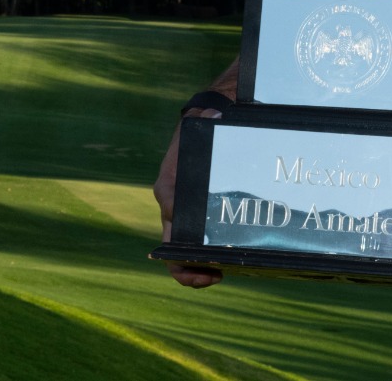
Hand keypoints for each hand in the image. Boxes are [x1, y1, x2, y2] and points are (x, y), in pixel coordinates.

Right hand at [154, 108, 223, 288]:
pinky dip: (201, 259)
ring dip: (193, 269)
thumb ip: (207, 120)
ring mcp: (181, 212)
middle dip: (185, 268)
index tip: (204, 260)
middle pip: (169, 246)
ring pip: (178, 250)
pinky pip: (191, 243)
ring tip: (216, 276)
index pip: (171, 219)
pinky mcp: (193, 215)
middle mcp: (171, 204)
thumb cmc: (203, 125)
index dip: (183, 248)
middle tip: (212, 276)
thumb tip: (214, 114)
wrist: (207, 122)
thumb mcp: (203, 121)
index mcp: (169, 187)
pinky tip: (222, 266)